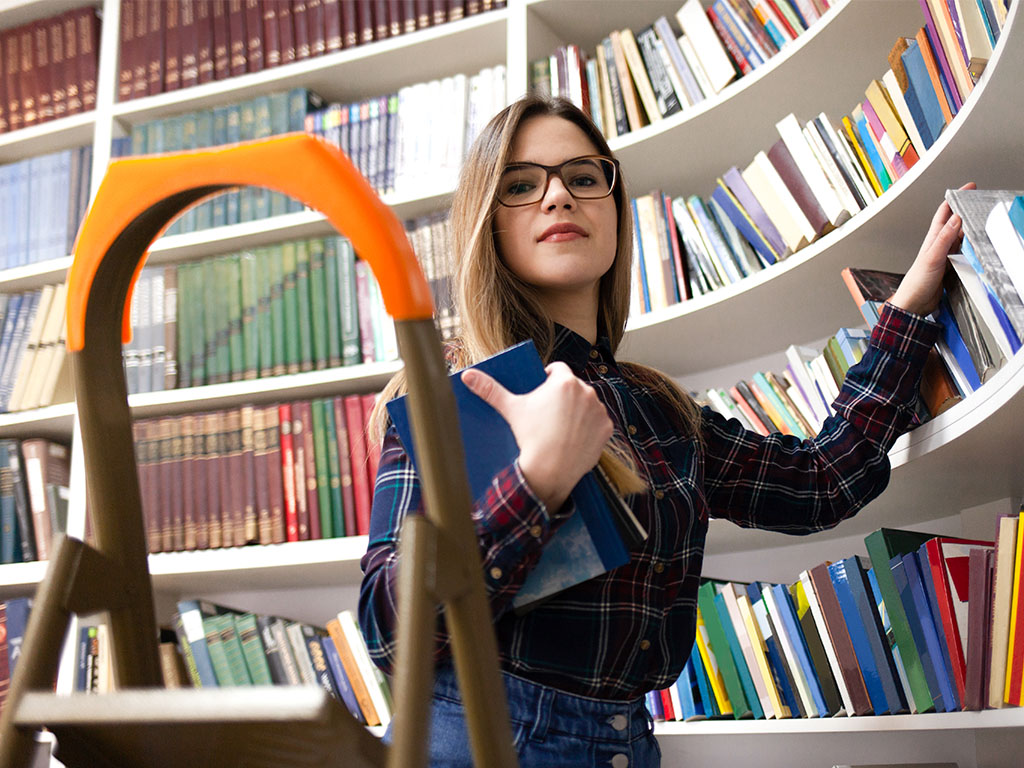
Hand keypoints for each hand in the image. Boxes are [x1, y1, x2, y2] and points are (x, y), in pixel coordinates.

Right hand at [461, 362, 613, 510]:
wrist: (550, 470)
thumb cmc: (530, 437)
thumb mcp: (511, 410)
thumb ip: (490, 389)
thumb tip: (468, 375)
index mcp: (564, 381)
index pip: (557, 369)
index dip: (548, 379)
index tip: (541, 393)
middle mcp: (587, 391)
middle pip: (573, 387)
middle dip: (563, 397)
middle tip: (548, 415)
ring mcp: (599, 410)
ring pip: (587, 404)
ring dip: (578, 410)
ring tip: (562, 428)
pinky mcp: (607, 428)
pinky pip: (598, 422)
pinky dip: (590, 428)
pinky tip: (575, 437)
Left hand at [889, 182, 975, 315]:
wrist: (913, 304)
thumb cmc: (916, 283)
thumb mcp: (932, 257)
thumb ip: (944, 238)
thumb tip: (956, 218)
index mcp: (933, 239)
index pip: (945, 212)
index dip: (955, 198)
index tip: (969, 187)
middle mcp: (939, 244)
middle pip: (955, 222)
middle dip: (967, 210)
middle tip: (981, 201)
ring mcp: (945, 255)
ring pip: (961, 236)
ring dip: (971, 227)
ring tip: (983, 219)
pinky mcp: (950, 267)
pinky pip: (963, 251)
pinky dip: (971, 245)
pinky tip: (978, 245)